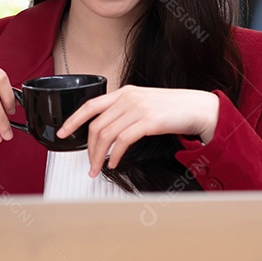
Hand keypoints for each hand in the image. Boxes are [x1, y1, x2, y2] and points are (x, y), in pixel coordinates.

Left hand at [56, 86, 219, 176]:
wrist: (200, 108)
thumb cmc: (175, 109)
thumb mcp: (146, 103)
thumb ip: (126, 110)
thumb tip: (107, 130)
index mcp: (126, 92)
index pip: (91, 105)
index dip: (73, 120)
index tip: (62, 132)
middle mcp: (129, 97)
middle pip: (96, 125)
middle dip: (88, 148)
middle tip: (89, 164)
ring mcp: (139, 108)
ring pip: (107, 135)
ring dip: (99, 156)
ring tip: (98, 169)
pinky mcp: (149, 121)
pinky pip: (123, 141)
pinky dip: (115, 155)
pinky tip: (114, 163)